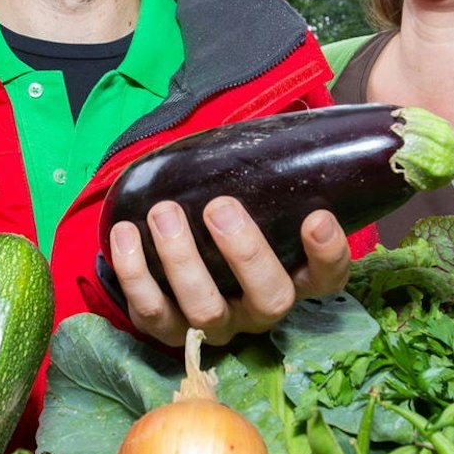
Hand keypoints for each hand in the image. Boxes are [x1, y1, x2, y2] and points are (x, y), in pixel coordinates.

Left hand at [105, 197, 350, 347]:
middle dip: (245, 253)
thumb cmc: (224, 215)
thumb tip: (270, 122)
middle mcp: (259, 309)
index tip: (316, 217)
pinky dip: (135, 274)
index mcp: (293, 278)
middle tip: (220, 207)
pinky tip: (126, 233)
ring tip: (165, 213)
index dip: (328, 255)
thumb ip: (263, 174)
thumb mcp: (253, 197)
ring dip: (182, 260)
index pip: (327, 279)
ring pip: (206, 310)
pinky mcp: (169, 331)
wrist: (172, 254)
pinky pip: (152, 313)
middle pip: (269, 298)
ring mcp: (215, 325)